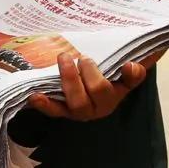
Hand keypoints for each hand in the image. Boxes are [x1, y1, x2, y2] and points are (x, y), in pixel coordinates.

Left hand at [29, 51, 161, 121]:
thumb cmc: (100, 79)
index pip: (127, 83)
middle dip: (91, 71)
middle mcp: (98, 106)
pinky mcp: (61, 110)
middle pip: (99, 91)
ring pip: (77, 102)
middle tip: (84, 57)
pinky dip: (44, 104)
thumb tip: (133, 66)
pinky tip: (35, 96)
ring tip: (64, 58)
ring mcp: (78, 110)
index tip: (129, 64)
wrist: (82, 91)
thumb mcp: (118, 74)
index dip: (129, 75)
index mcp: (116, 95)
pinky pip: (53, 110)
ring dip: (70, 79)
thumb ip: (131, 69)